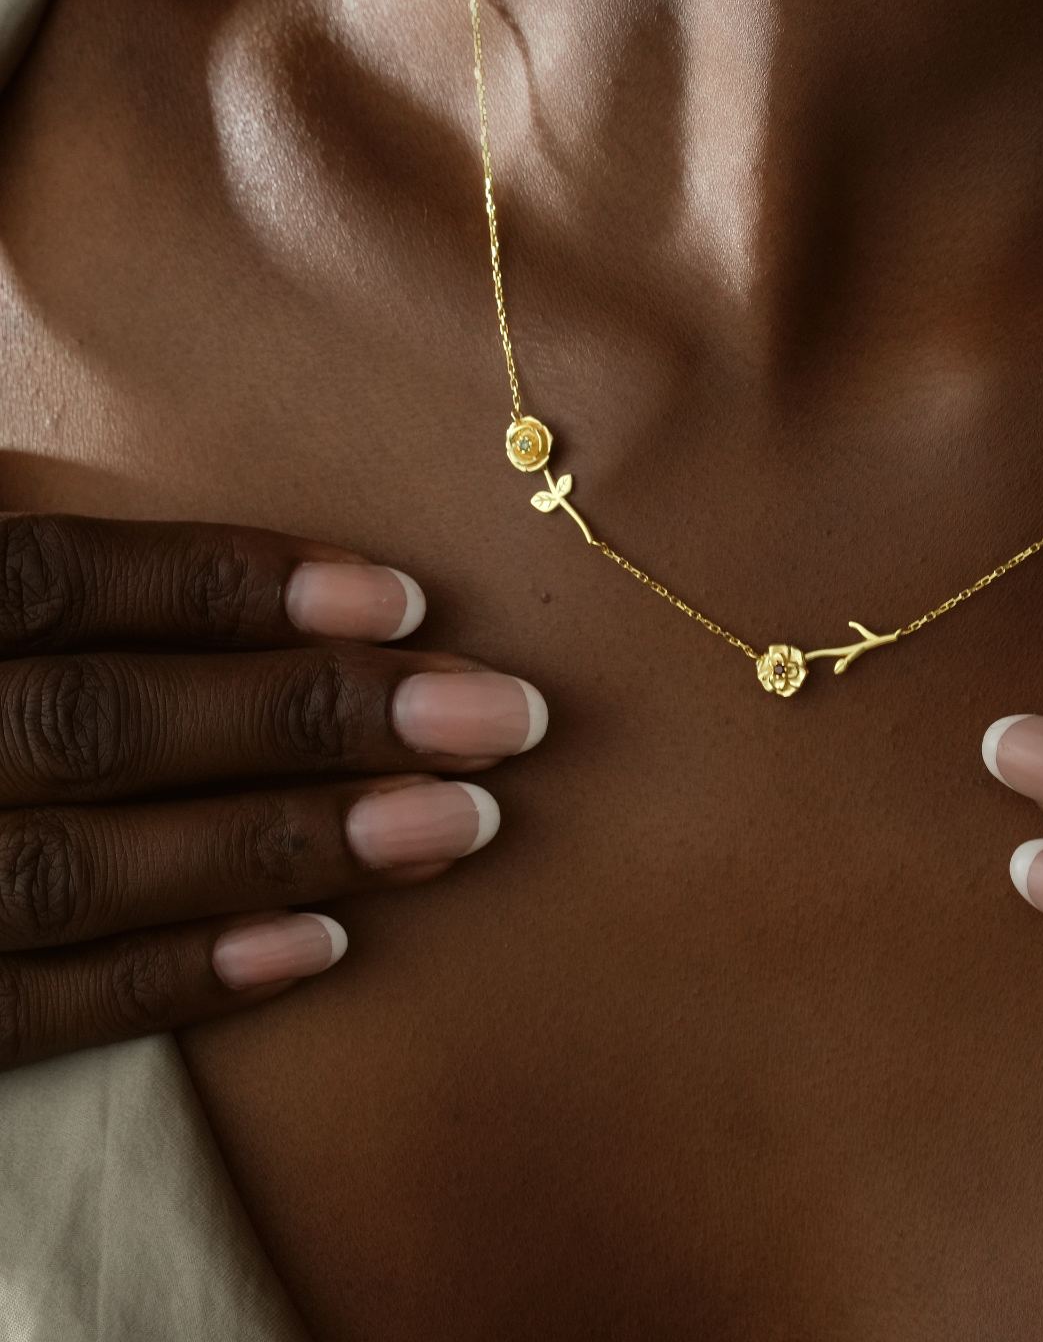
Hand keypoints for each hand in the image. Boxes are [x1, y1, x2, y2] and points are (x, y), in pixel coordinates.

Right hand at [0, 513, 545, 1070]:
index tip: (403, 596)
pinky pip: (25, 1012)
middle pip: (107, 724)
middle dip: (317, 718)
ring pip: (87, 868)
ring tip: (462, 824)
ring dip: (290, 844)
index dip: (232, 587)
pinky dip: (177, 979)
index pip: (59, 585)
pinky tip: (325, 946)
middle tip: (503, 715)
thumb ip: (17, 562)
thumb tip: (181, 522)